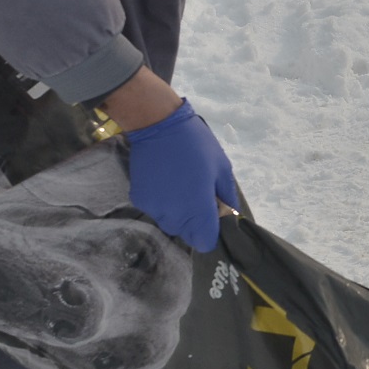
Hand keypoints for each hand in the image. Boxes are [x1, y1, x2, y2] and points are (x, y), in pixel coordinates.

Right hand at [124, 100, 237, 252]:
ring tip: (179, 186)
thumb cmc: (196, 145)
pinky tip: (164, 181)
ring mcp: (154, 209)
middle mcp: (174, 216)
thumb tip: (230, 215)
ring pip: (169, 223)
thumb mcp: (222, 168)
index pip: (205, 243)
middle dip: (194, 222)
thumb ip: (227, 197)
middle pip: (186, 234)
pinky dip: (161, 202)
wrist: (158, 126)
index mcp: (198, 210)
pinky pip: (155, 210)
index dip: (210, 233)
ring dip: (177, 213)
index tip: (211, 217)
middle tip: (196, 195)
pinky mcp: (138, 200)